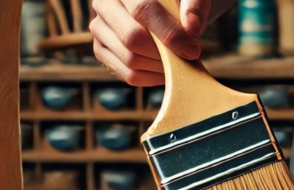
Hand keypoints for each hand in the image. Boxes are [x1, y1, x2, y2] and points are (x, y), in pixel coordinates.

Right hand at [90, 0, 210, 85]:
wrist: (162, 8)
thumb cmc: (178, 2)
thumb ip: (194, 7)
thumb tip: (191, 28)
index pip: (143, 10)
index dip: (169, 33)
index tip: (192, 50)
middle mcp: (105, 4)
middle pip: (132, 38)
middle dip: (164, 53)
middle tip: (186, 57)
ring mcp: (99, 29)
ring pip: (130, 60)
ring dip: (160, 66)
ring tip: (178, 61)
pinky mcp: (102, 51)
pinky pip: (129, 75)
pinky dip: (153, 77)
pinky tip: (166, 69)